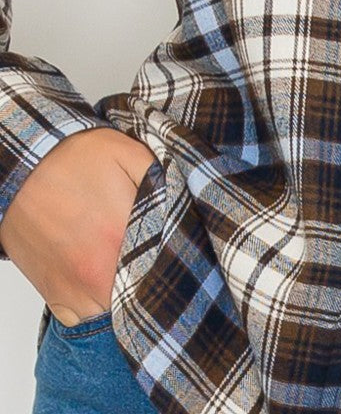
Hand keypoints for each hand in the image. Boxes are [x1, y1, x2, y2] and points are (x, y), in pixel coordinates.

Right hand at [0, 126, 157, 325]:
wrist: (22, 169)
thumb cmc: (74, 159)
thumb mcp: (130, 153)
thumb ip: (164, 181)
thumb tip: (189, 203)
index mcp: (123, 240)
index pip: (166, 267)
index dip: (175, 257)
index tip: (177, 247)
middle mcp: (99, 277)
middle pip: (142, 292)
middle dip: (149, 274)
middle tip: (146, 248)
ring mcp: (74, 294)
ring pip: (115, 308)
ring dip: (122, 288)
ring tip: (116, 254)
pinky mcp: (55, 299)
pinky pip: (86, 315)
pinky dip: (95, 299)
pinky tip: (95, 267)